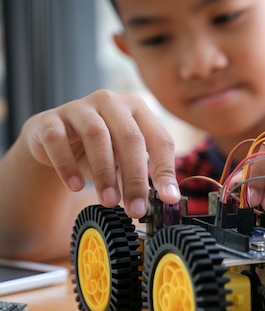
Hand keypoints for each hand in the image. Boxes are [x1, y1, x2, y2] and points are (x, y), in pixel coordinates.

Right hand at [21, 90, 179, 217]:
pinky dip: (67, 165)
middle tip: (136, 208)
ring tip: (109, 201)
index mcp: (138, 109)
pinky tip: (75, 186)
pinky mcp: (50, 120)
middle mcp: (111, 102)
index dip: (165, 170)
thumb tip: (160, 202)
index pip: (160, 139)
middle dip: (135, 178)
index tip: (168, 198)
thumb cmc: (98, 149)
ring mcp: (80, 108)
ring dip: (104, 172)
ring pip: (96, 135)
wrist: (53, 139)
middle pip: (130, 138)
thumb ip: (139, 176)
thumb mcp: (123, 160)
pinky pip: (58, 140)